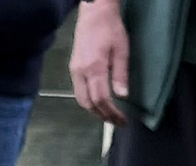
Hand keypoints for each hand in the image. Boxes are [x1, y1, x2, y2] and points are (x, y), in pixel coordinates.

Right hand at [70, 0, 131, 125]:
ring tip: (108, 115)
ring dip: (94, 110)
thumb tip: (122, 96)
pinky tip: (98, 101)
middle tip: (116, 122)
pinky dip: (89, 101)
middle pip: (88, 103)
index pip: (101, 99)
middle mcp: (80, 72)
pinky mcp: (73, 67)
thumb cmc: (110, 29)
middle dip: (101, 115)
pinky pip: (79, 91)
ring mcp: (74, 70)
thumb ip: (121, 75)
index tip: (122, 120)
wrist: (94, 13)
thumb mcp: (121, 51)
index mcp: (94, 68)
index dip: (111, 113)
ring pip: (81, 99)